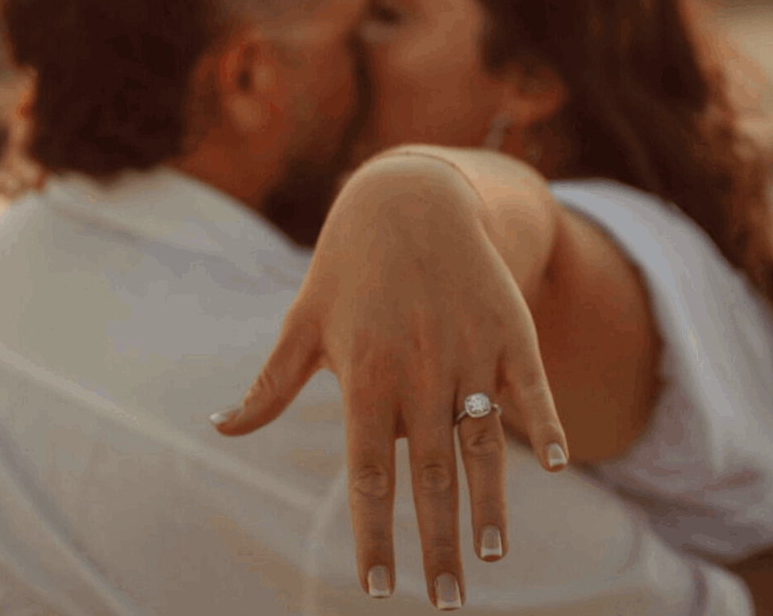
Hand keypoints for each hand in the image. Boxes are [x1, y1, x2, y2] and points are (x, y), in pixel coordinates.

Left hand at [213, 153, 568, 607]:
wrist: (406, 197)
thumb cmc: (346, 266)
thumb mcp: (302, 321)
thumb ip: (269, 384)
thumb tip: (218, 428)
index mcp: (364, 375)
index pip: (368, 474)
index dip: (374, 535)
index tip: (377, 588)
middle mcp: (418, 370)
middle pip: (429, 474)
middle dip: (437, 544)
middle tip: (444, 603)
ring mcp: (468, 350)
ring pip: (483, 443)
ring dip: (489, 505)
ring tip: (491, 558)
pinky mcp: (507, 328)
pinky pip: (529, 386)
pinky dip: (545, 425)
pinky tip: (554, 466)